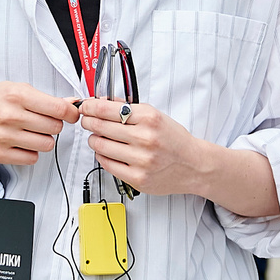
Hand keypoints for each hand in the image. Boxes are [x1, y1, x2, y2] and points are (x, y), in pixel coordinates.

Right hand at [0, 82, 73, 165]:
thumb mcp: (15, 89)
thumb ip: (43, 98)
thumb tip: (71, 104)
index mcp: (17, 95)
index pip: (58, 109)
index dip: (71, 113)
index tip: (72, 115)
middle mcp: (11, 116)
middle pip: (54, 127)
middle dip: (54, 125)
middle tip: (43, 121)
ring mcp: (4, 136)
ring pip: (46, 145)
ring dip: (43, 139)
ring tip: (31, 132)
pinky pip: (31, 159)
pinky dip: (31, 152)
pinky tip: (22, 143)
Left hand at [75, 97, 217, 197]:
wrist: (194, 165)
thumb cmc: (174, 140)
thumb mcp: (155, 115)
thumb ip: (128, 108)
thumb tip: (101, 102)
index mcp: (149, 118)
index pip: (106, 109)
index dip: (89, 106)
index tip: (85, 106)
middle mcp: (145, 138)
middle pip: (100, 126)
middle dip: (88, 121)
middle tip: (87, 120)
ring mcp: (141, 160)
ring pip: (100, 145)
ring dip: (93, 139)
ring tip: (97, 136)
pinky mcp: (137, 178)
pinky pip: (106, 164)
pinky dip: (101, 155)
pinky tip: (106, 151)